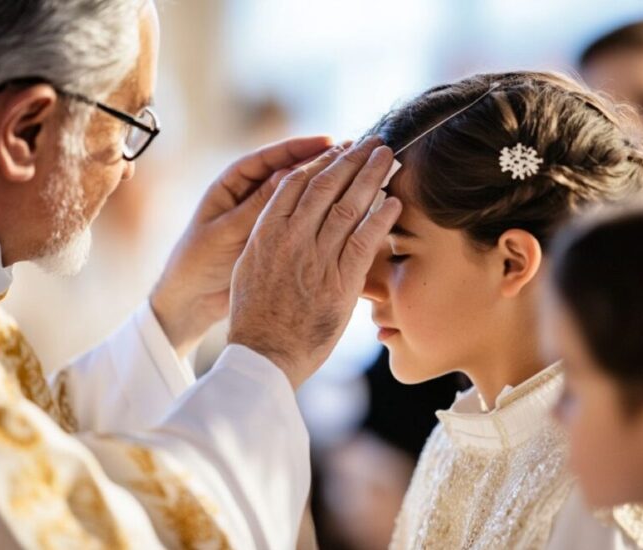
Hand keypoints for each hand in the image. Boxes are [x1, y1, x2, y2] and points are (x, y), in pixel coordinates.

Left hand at [151, 136, 333, 357]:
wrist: (190, 299)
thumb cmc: (198, 262)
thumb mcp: (227, 232)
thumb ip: (256, 206)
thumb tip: (289, 175)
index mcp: (232, 184)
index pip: (271, 158)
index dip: (300, 148)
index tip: (329, 142)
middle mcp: (249, 194)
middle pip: (289, 170)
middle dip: (320, 161)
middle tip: (352, 153)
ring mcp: (263, 216)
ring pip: (299, 195)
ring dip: (324, 187)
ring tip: (356, 178)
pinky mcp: (273, 237)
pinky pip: (300, 221)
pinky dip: (320, 215)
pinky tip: (344, 212)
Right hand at [228, 137, 401, 388]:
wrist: (263, 355)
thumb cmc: (255, 316)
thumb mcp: (248, 267)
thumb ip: (268, 238)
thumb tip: (286, 218)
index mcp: (266, 231)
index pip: (296, 183)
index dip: (322, 160)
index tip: (341, 148)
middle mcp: (290, 238)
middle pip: (325, 185)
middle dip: (352, 159)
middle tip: (374, 141)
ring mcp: (315, 258)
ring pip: (347, 206)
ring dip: (371, 177)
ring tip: (388, 157)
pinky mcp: (339, 281)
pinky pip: (363, 241)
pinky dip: (380, 218)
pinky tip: (394, 201)